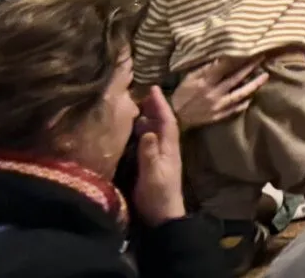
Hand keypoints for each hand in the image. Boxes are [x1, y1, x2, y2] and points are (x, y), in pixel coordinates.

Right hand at [131, 87, 187, 224]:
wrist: (162, 217)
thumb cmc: (158, 196)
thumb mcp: (152, 174)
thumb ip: (149, 153)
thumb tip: (147, 129)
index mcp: (169, 148)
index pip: (166, 121)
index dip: (160, 105)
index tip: (153, 88)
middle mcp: (166, 149)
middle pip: (162, 123)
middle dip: (154, 108)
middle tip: (143, 93)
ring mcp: (160, 157)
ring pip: (156, 132)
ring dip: (148, 118)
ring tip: (137, 106)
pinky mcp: (152, 165)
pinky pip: (149, 142)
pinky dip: (143, 132)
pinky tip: (135, 130)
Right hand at [168, 56, 266, 129]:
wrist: (174, 116)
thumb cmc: (182, 93)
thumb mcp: (190, 77)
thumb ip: (206, 69)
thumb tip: (221, 58)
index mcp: (205, 81)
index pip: (225, 66)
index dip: (238, 57)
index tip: (249, 49)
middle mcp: (213, 93)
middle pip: (236, 78)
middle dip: (250, 66)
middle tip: (262, 57)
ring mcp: (218, 105)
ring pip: (240, 94)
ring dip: (254, 84)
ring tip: (265, 76)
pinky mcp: (218, 116)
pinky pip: (235, 109)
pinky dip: (244, 103)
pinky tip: (251, 97)